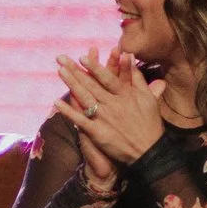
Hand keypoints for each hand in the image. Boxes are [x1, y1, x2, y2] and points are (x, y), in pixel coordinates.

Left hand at [55, 46, 165, 168]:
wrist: (149, 151)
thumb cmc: (150, 123)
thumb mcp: (148, 98)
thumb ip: (138, 77)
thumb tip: (131, 56)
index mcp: (126, 95)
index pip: (108, 78)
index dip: (95, 68)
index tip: (82, 57)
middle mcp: (113, 105)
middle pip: (92, 85)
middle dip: (76, 71)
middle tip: (62, 59)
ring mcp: (104, 118)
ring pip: (85, 98)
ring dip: (71, 84)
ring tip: (60, 72)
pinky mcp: (97, 132)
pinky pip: (80, 120)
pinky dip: (68, 111)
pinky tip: (56, 102)